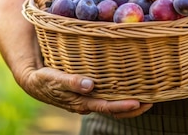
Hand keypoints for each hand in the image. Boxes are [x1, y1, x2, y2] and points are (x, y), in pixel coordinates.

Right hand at [18, 66, 152, 118]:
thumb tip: (90, 85)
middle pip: (115, 109)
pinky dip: (121, 94)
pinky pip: (108, 96)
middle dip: (134, 107)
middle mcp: (88, 104)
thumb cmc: (45, 79)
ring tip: (149, 95)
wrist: (34, 81)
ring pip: (113, 104)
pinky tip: (132, 87)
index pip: (106, 107)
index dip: (123, 106)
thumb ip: (71, 82)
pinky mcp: (89, 93)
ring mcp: (89, 100)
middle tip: (152, 100)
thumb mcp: (54, 79)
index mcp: (81, 103)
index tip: (139, 102)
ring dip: (130, 102)